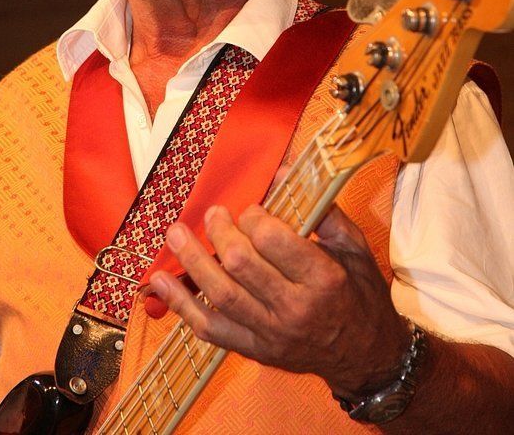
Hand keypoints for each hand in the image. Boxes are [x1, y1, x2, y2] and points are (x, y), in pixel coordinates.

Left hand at [149, 203, 409, 397]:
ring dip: (193, 262)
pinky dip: (182, 305)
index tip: (251, 209)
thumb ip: (323, 211)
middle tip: (213, 213)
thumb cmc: (361, 294)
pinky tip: (162, 283)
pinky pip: (211, 329)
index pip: (273, 240)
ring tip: (175, 235)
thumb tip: (284, 173)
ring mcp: (272, 334)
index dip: (254, 217)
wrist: (366, 356)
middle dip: (220, 232)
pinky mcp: (255, 350)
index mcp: (322, 279)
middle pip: (241, 265)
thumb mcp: (355, 249)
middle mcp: (295, 309)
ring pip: (221, 295)